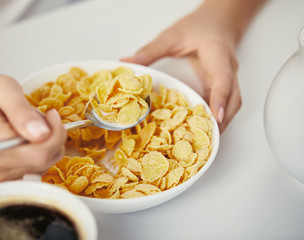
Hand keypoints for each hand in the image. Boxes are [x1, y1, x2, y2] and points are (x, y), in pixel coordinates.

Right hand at [0, 72, 66, 185]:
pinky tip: (26, 144)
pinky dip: (39, 157)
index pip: (38, 152)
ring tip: (28, 129)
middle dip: (53, 138)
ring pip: (43, 166)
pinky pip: (34, 173)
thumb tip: (41, 133)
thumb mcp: (2, 87)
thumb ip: (22, 110)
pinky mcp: (0, 181)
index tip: (51, 115)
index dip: (55, 133)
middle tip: (42, 119)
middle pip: (43, 160)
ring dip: (45, 146)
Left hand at [121, 7, 241, 131]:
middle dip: (223, 119)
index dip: (220, 98)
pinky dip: (217, 117)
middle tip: (207, 138)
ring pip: (233, 103)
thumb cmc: (199, 27)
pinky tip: (203, 126)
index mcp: (217, 54)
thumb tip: (126, 63)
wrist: (218, 22)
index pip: (222, 78)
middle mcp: (228, 69)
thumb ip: (150, 50)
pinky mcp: (224, 85)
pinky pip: (226, 103)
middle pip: (234, 98)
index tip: (215, 116)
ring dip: (222, 121)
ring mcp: (229, 78)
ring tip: (205, 139)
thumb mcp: (172, 36)